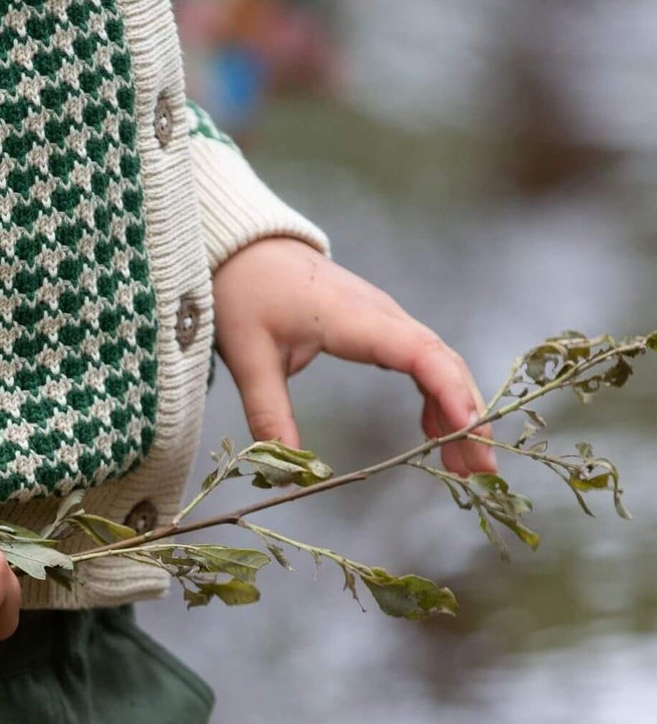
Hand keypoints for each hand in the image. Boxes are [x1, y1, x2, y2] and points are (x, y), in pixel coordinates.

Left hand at [212, 237, 498, 477]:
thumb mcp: (249, 359)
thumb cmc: (245, 294)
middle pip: (442, 363)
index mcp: (354, 319)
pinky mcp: (378, 325)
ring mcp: (384, 319)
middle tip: (481, 469)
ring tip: (466, 464)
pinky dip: (434, 396)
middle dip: (467, 415)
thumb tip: (289, 474)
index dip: (449, 390)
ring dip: (457, 410)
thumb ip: (269, 416)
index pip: (419, 353)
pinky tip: (436, 432)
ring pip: (438, 364)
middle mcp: (383, 315)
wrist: (243, 250)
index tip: (468, 429)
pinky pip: (420, 361)